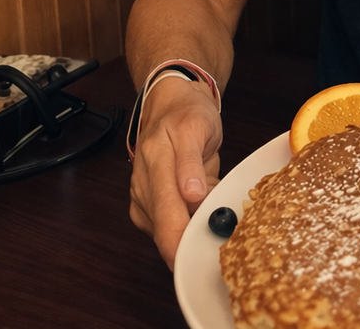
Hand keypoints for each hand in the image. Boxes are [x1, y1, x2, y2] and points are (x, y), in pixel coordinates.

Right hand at [128, 76, 222, 268]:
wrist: (171, 105)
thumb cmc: (188, 114)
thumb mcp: (198, 128)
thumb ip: (191, 163)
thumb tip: (191, 194)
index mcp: (155, 161)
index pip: (166, 212)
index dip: (179, 240)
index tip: (195, 255)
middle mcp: (143, 183)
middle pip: (164, 228)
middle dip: (190, 237)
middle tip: (218, 235)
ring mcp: (142, 197)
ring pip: (165, 231)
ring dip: (190, 227)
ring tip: (210, 204)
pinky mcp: (146, 207)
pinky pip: (167, 227)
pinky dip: (186, 223)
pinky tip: (198, 206)